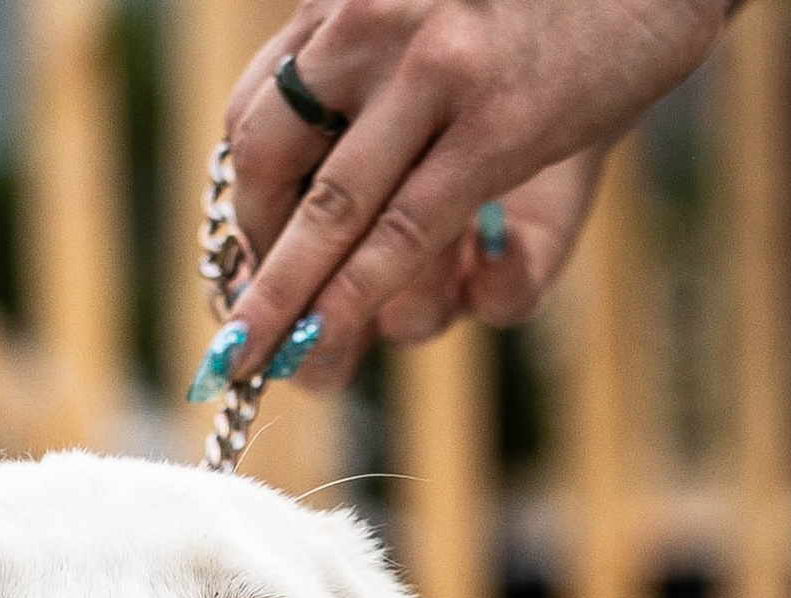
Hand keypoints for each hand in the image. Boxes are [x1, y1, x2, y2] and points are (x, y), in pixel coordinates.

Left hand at [218, 0, 727, 387]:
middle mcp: (374, 23)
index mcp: (349, 2)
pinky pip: (411, 237)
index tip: (246, 269)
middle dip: (259, 267)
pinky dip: (370, 302)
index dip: (244, 208)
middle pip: (273, 167)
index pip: (257, 116)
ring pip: (338, 217)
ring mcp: (433, 70)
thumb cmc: (546, 18)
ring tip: (278, 368)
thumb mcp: (436, 36)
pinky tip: (350, 341)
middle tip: (247, 344)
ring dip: (299, 310)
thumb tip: (322, 216)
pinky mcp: (498, 125)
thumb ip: (375, 97)